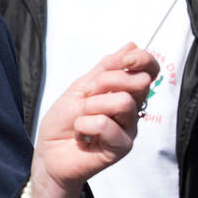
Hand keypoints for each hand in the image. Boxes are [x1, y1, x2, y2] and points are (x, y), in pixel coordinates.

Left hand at [28, 43, 158, 197]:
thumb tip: (131, 45)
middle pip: (140, 82)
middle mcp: (132, 110)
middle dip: (107, 81)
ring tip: (81, 118)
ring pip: (123, 102)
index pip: (149, 70)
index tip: (124, 60)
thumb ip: (105, 68)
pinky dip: (84, 125)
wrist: (48, 152)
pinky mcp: (122, 147)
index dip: (142, 60)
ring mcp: (129, 129)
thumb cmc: (63, 121)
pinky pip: (106, 124)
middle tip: (87, 95)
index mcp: (124, 92)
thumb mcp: (80, 87)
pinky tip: (80, 135)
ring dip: (92, 105)